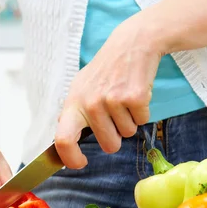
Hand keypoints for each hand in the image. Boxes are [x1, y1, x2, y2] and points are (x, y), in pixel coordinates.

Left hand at [55, 16, 161, 167]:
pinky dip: (142, 111)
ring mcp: (112, 100)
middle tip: (115, 115)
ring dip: (129, 120)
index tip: (80, 163)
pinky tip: (135, 92)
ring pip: (127, 134)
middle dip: (116, 137)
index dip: (71, 158)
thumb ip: (73, 115)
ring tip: (124, 97)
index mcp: (74, 102)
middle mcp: (90, 103)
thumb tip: (64, 143)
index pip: (63, 139)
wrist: (130, 44)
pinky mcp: (135, 97)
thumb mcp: (81, 88)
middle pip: (109, 145)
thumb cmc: (105, 70)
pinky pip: (142, 121)